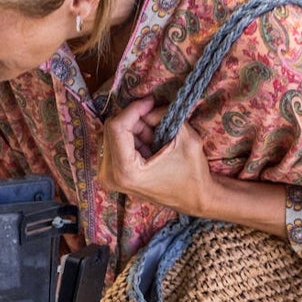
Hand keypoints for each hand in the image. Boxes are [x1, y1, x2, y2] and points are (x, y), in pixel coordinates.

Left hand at [99, 96, 212, 215]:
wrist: (194, 199)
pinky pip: (114, 145)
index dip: (133, 109)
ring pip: (112, 135)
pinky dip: (132, 137)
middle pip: (111, 130)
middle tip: (157, 115)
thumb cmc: (192, 174)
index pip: (116, 128)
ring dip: (134, 128)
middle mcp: (109, 175)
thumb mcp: (186, 138)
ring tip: (157, 134)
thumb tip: (150, 106)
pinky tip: (149, 142)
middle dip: (135, 118)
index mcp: (125, 171)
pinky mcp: (110, 174)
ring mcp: (107, 176)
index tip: (151, 101)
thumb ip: (164, 117)